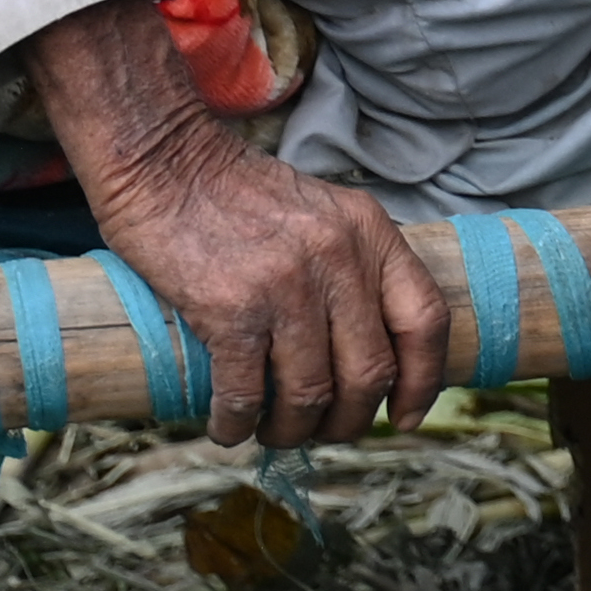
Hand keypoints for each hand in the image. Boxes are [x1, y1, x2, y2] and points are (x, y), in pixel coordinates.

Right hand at [26, 0, 447, 447]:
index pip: (425, 318)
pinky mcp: (230, 309)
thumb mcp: (322, 213)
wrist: (165, 160)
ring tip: (272, 430)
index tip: (406, 416)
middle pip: (371, 372)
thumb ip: (352, 266)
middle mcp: (338, 257)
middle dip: (351, 420)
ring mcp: (286, 284)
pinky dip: (238, 426)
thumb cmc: (237, 195)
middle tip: (323, 429)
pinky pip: (247, 396)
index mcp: (369, 231)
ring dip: (292, 430)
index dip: (424, 380)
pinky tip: (228, 427)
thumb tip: (366, 349)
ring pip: (312, 394)